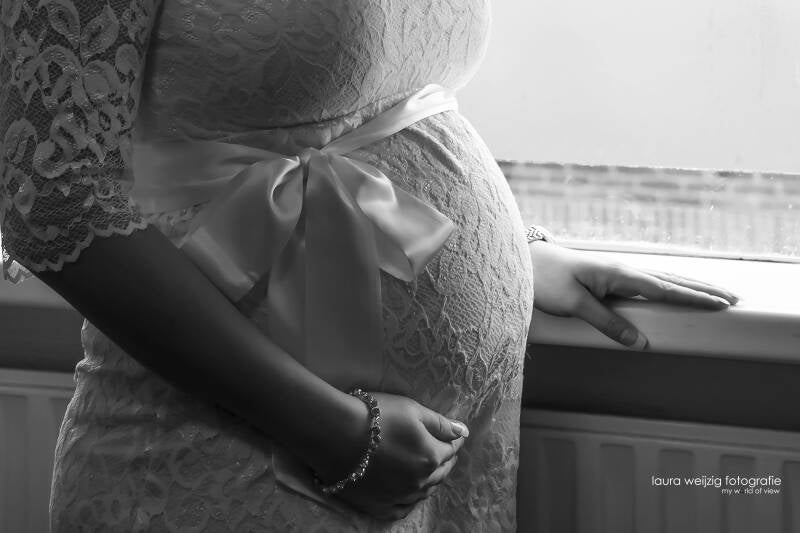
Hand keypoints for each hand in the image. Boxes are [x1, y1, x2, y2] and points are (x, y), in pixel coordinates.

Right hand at [315, 392, 467, 520]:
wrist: (334, 434)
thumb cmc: (375, 415)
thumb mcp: (412, 410)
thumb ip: (440, 423)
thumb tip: (463, 432)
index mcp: (430, 457)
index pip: (450, 450)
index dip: (453, 440)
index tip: (454, 435)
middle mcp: (419, 482)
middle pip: (440, 473)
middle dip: (445, 460)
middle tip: (445, 452)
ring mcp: (398, 497)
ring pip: (423, 492)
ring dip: (430, 480)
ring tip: (430, 470)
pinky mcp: (378, 506)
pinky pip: (401, 509)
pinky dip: (409, 501)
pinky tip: (409, 494)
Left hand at [530, 241, 739, 348]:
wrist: (525, 260)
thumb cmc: (546, 280)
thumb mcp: (574, 304)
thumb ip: (607, 323)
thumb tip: (640, 342)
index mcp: (618, 274)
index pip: (665, 288)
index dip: (693, 297)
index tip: (721, 304)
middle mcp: (623, 270)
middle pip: (672, 279)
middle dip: (703, 289)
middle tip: (734, 298)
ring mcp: (617, 272)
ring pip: (662, 279)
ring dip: (690, 285)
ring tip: (715, 294)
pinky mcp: (609, 277)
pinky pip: (648, 282)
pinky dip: (670, 285)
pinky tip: (676, 289)